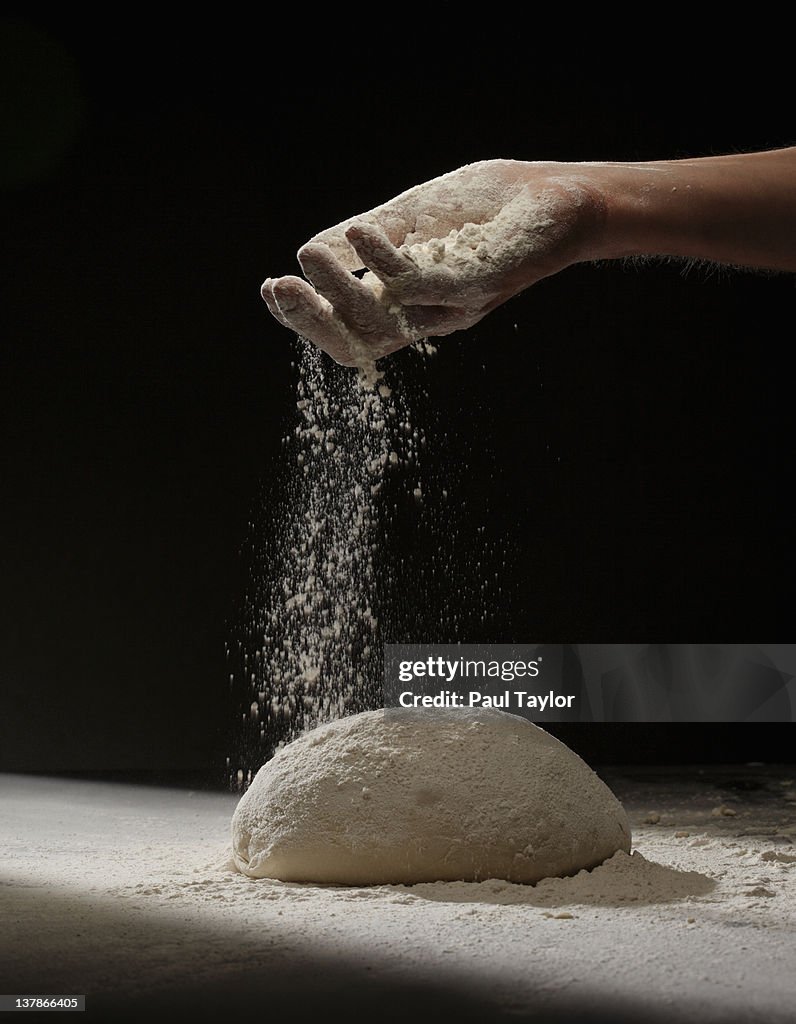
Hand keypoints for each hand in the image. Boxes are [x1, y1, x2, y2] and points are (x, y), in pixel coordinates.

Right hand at [261, 160, 603, 367]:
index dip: (304, 317)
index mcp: (404, 303)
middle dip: (312, 321)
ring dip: (341, 293)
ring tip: (306, 258)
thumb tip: (306, 252)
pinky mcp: (476, 285)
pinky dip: (386, 262)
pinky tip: (361, 232)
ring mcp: (451, 306)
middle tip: (277, 289)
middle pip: (359, 342)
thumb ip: (366, 240)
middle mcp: (425, 315)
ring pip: (386, 321)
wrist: (554, 198)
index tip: (270, 289)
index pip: (346, 327)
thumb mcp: (411, 222)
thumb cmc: (484, 211)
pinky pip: (424, 285)